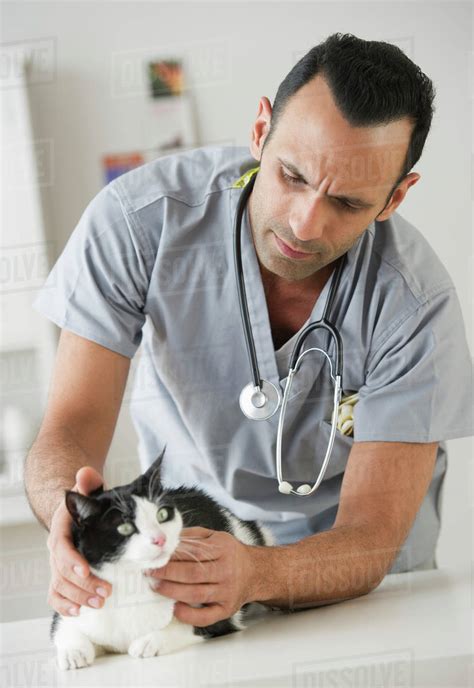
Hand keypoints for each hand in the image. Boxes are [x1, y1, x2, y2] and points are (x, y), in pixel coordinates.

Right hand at [46, 467, 112, 616]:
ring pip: (60, 586)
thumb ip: (88, 482)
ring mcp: (58, 564)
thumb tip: (86, 473)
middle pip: (63, 573)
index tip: (86, 570)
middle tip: (106, 592)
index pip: (62, 548)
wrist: (73, 511)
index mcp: (62, 529)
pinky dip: (64, 605)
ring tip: (100, 603)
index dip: (72, 561)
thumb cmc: (85, 502)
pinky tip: (78, 612)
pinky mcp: (62, 575)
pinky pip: (55, 594)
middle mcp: (56, 548)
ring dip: (79, 597)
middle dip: (83, 585)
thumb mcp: (88, 488)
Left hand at [144, 527, 253, 626]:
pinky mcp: (226, 609)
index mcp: (223, 549)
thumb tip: (168, 539)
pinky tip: (174, 608)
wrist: (255, 572)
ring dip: (172, 591)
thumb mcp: (215, 537)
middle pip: (193, 573)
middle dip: (167, 573)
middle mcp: (227, 570)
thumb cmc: (229, 553)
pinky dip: (188, 615)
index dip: (172, 555)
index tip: (155, 557)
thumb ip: (193, 536)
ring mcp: (227, 592)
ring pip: (195, 594)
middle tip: (150, 572)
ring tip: (155, 587)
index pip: (194, 552)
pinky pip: (205, 617)